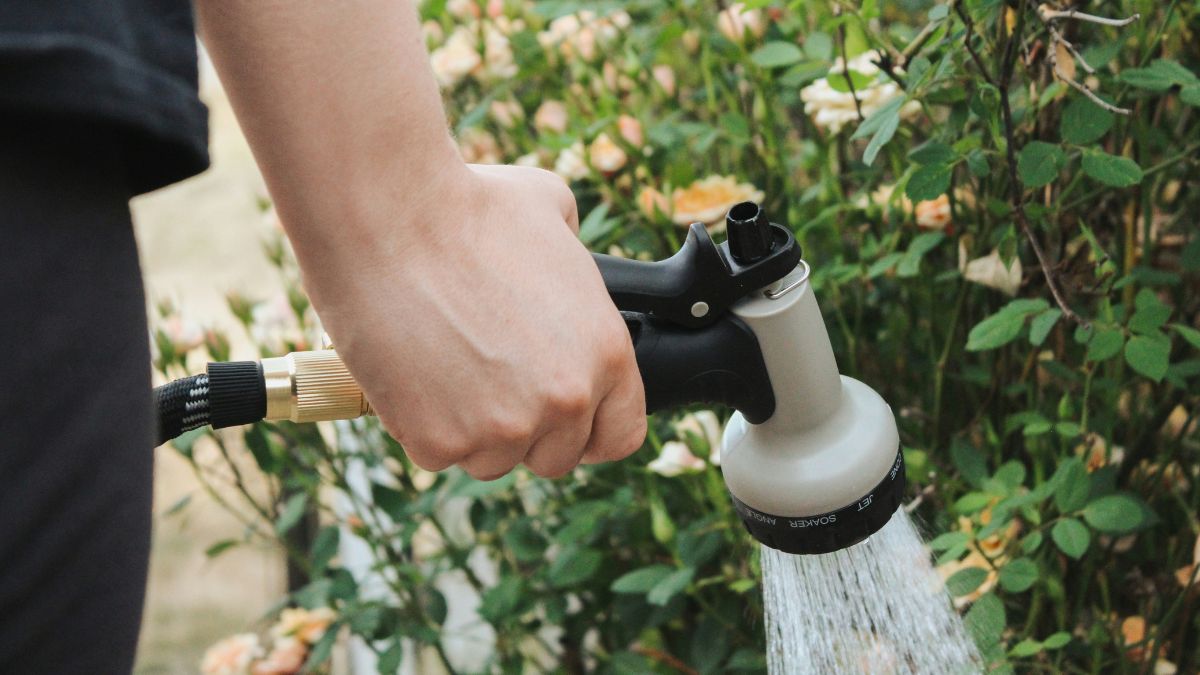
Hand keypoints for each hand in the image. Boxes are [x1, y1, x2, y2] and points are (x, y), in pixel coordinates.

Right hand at [296, 163, 646, 478]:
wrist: (389, 219)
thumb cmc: (469, 207)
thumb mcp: (557, 214)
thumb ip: (577, 263)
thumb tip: (568, 267)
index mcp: (608, 354)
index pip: (620, 434)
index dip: (589, 428)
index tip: (562, 419)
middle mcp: (565, 400)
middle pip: (555, 456)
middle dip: (525, 427)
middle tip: (487, 381)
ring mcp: (503, 428)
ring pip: (492, 460)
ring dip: (471, 429)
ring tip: (443, 365)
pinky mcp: (441, 442)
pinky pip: (437, 454)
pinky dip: (420, 425)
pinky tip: (410, 371)